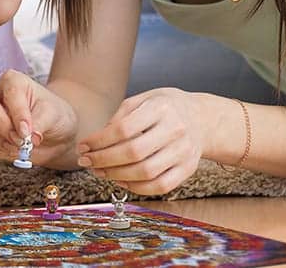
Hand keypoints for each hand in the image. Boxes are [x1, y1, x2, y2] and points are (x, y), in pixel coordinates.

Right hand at [0, 70, 78, 167]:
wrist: (54, 135)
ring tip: (14, 147)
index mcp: (13, 81)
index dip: (18, 114)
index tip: (27, 132)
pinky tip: (8, 151)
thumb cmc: (54, 117)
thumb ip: (40, 124)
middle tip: (20, 142)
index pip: (10, 93)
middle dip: (1, 126)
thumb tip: (28, 138)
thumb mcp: (54, 116)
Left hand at [77, 87, 205, 194]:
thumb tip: (98, 139)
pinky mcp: (188, 169)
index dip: (98, 140)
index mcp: (161, 108)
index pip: (123, 128)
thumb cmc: (166, 108)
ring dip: (116, 175)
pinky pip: (160, 186)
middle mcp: (175, 130)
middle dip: (103, 160)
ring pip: (146, 172)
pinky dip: (137, 187)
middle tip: (86, 161)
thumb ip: (121, 115)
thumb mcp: (143, 99)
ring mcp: (184, 152)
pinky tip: (121, 180)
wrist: (202, 118)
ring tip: (99, 171)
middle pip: (133, 152)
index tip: (83, 145)